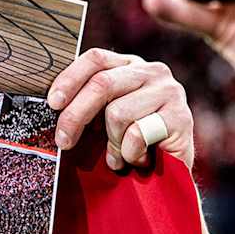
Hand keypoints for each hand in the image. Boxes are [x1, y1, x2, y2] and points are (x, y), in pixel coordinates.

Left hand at [48, 48, 194, 170]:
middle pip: (102, 84)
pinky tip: (140, 159)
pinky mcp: (181, 117)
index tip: (53, 103)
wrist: (171, 175)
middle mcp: (153, 71)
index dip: (70, 78)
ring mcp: (169, 92)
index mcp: (131, 65)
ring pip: (117, 112)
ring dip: (112, 143)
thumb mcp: (105, 116)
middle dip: (76, 116)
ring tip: (120, 155)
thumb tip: (54, 104)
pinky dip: (130, 153)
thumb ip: (88, 102)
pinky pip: (137, 134)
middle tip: (64, 141)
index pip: (96, 58)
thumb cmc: (131, 144)